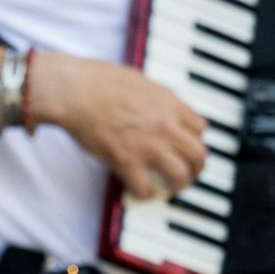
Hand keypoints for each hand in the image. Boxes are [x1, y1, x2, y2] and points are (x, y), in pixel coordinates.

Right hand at [28, 52, 208, 199]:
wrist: (74, 90)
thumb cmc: (98, 80)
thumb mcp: (139, 79)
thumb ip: (157, 96)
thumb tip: (163, 106)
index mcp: (168, 103)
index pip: (200, 128)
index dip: (194, 139)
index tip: (187, 145)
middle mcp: (165, 125)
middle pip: (198, 154)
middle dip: (196, 167)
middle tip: (189, 172)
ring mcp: (148, 145)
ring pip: (181, 175)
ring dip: (178, 184)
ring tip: (170, 187)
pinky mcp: (127, 162)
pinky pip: (146, 189)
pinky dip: (145, 194)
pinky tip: (141, 191)